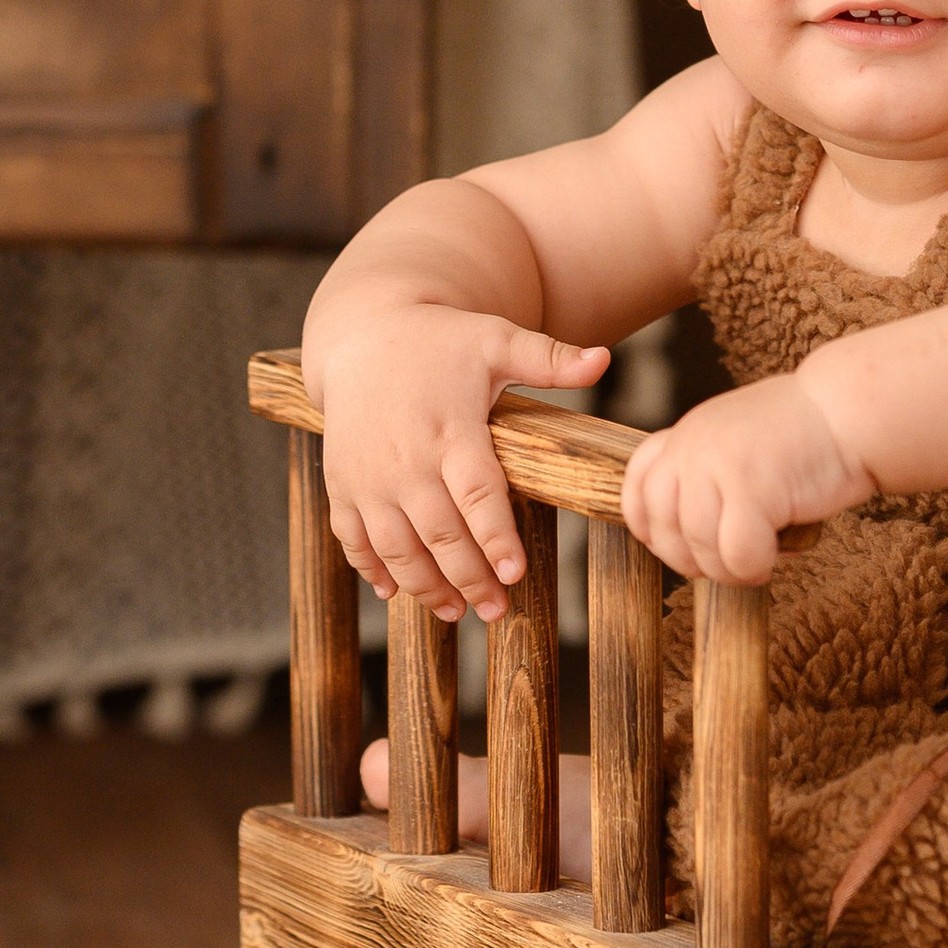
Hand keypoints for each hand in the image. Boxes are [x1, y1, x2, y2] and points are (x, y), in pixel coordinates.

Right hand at [309, 309, 609, 620]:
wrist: (362, 334)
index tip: (515, 573)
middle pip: (440, 533)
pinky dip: (371, 569)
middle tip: (496, 611)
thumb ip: (549, 358)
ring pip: (395, 546)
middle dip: (469, 578)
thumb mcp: (496, 339)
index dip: (495, 538)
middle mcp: (405, 460)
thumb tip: (605, 360)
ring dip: (424, 585)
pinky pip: (352, 538)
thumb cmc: (441, 340)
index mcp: (450, 429)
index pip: (477, 494)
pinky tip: (394, 593)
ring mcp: (368, 477)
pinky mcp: (342, 484)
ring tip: (455, 612)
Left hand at [620, 375, 874, 583]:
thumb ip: (706, 477)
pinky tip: (776, 557)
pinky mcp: (752, 486)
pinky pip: (737, 554)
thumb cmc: (805, 438)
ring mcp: (718, 463)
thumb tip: (687, 544)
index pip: (637, 488)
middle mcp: (692, 444)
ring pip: (699, 547)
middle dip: (691, 561)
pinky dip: (755, 567)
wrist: (850, 411)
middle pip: (662, 527)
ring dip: (729, 570)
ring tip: (758, 563)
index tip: (682, 546)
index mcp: (686, 433)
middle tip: (729, 565)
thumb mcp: (737, 444)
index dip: (651, 529)